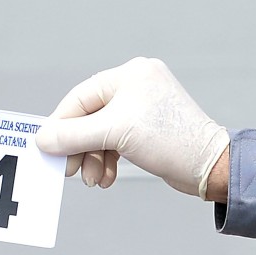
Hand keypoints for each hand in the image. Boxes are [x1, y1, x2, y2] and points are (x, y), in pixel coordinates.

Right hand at [35, 57, 228, 198]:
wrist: (212, 166)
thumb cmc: (170, 140)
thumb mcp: (114, 134)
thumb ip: (73, 135)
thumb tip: (43, 139)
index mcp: (129, 75)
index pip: (80, 98)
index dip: (61, 125)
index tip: (48, 147)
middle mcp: (136, 85)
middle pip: (90, 117)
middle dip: (80, 147)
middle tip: (69, 170)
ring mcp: (143, 106)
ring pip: (102, 132)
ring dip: (93, 158)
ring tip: (92, 180)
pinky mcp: (148, 127)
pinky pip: (116, 140)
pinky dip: (107, 159)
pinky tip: (106, 177)